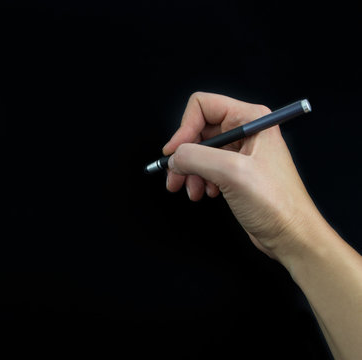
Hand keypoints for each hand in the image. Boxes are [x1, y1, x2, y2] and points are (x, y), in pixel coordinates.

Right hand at [163, 92, 320, 259]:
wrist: (291, 235)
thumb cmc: (276, 203)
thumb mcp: (230, 173)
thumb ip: (195, 157)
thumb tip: (173, 157)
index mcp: (251, 119)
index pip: (203, 106)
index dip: (184, 127)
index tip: (174, 152)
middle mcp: (246, 130)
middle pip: (198, 130)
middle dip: (184, 154)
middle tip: (174, 176)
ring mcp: (240, 152)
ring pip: (199, 150)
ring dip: (189, 170)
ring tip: (191, 190)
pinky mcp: (236, 171)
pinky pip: (206, 167)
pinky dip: (198, 180)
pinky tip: (204, 193)